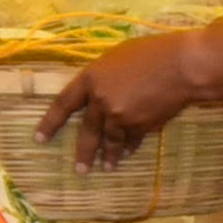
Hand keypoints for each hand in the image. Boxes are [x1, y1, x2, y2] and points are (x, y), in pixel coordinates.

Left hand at [39, 34, 201, 170]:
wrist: (182, 66)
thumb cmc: (152, 52)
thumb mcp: (118, 57)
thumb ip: (103, 76)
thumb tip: (99, 90)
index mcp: (91, 79)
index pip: (63, 104)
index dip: (50, 123)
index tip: (40, 139)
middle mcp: (101, 101)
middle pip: (87, 132)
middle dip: (83, 154)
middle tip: (80, 170)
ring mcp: (120, 116)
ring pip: (111, 141)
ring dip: (109, 157)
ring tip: (107, 167)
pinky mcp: (140, 126)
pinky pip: (131, 141)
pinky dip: (129, 148)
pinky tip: (127, 154)